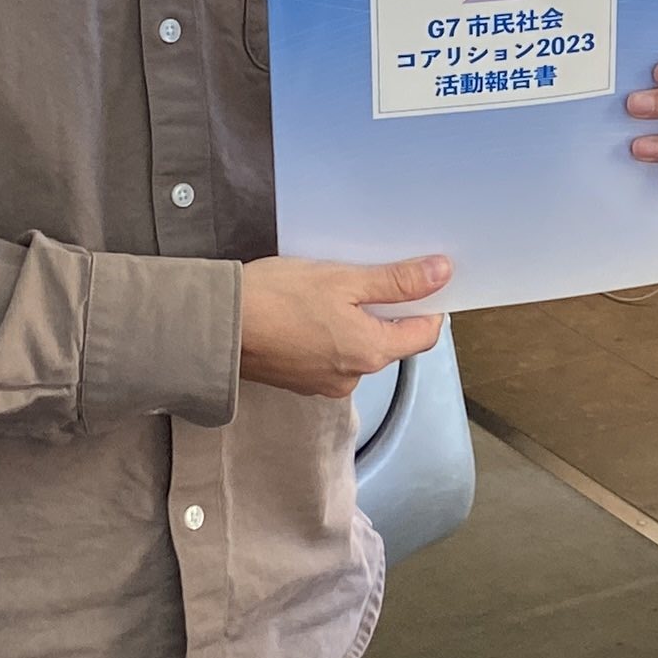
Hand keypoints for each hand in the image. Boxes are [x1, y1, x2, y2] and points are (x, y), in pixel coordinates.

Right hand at [237, 252, 449, 399]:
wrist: (216, 327)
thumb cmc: (277, 298)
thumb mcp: (344, 279)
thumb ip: (396, 281)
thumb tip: (441, 274)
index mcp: (371, 352)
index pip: (424, 334)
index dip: (427, 305)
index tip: (417, 282)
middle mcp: (353, 376)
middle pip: (389, 341)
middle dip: (382, 310)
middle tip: (360, 277)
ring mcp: (325, 383)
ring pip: (356, 347)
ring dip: (351, 321)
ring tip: (325, 292)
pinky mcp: (300, 380)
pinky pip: (328, 355)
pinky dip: (326, 334)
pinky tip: (304, 312)